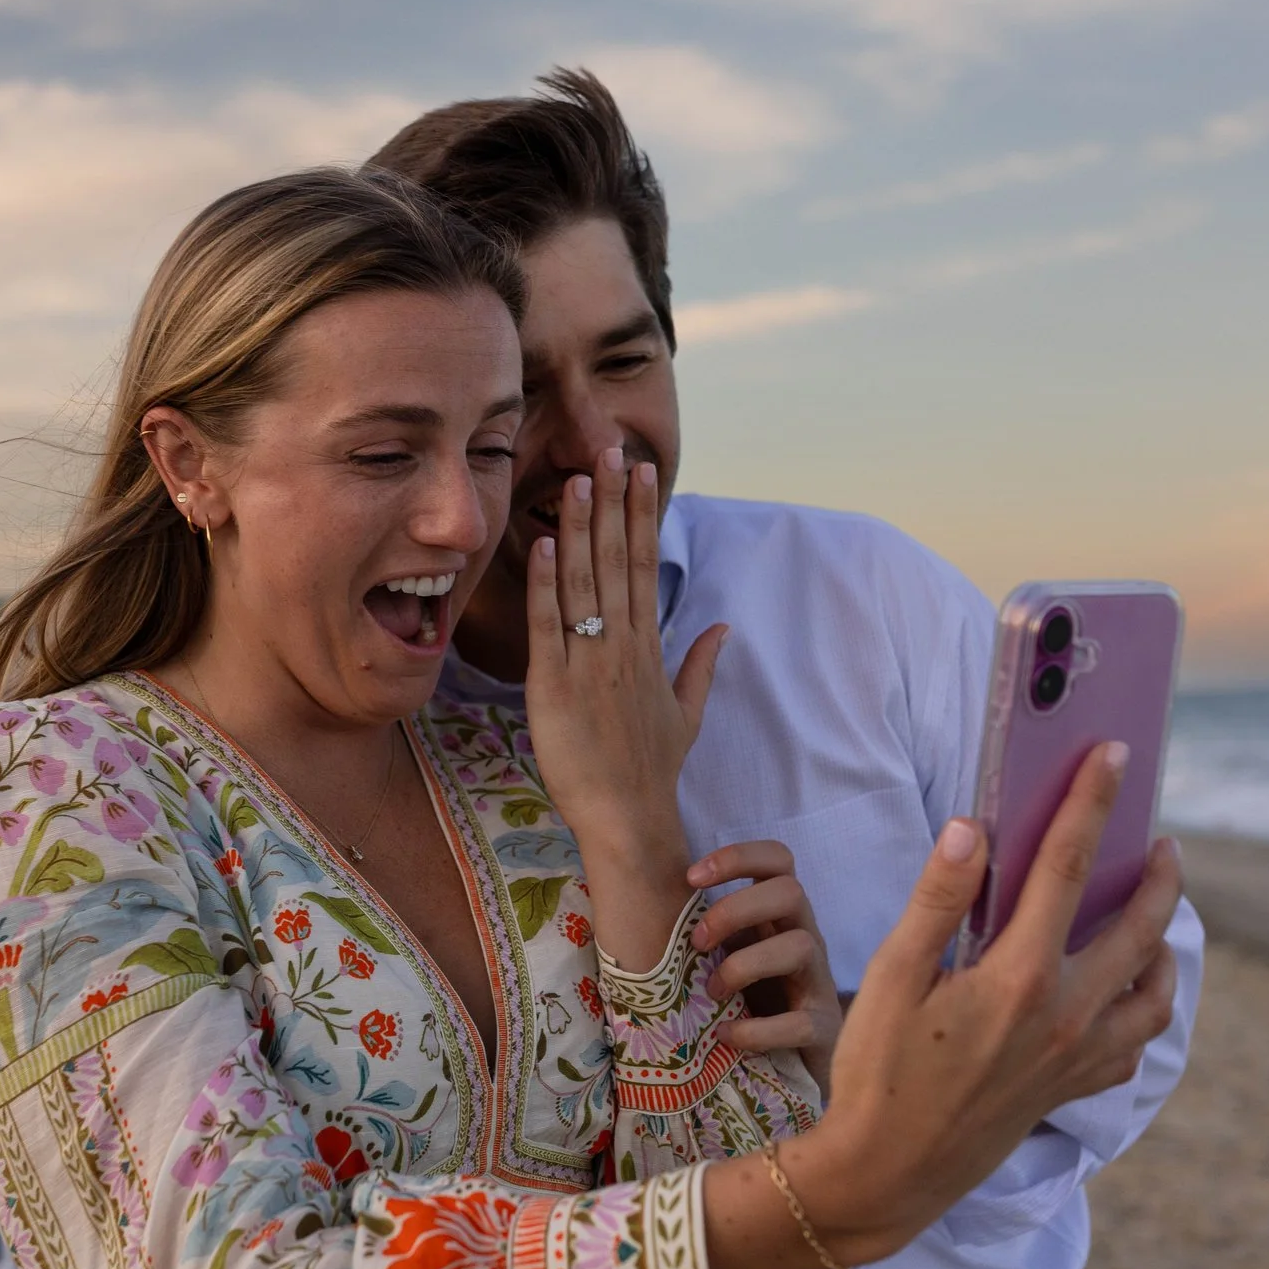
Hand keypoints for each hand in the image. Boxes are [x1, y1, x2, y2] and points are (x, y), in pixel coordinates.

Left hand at [523, 446, 725, 968]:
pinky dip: (546, 583)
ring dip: (581, 528)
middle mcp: (623, 648)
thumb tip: (723, 627)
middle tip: (609, 449)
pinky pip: (550, 625)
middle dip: (614, 503)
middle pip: (620, 561)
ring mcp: (590, 664)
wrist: (629, 818)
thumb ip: (701, 665)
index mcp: (650, 649)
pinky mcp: (555, 686)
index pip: (646, 566)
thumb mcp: (685, 713)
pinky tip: (545, 543)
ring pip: (585, 583)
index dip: (643, 516)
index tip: (641, 472)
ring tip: (577, 479)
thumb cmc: (651, 771)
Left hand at [689, 839, 841, 1086]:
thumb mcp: (728, 957)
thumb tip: (638, 917)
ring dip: (744, 965)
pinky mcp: (823, 1028)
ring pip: (799, 946)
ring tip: (713, 992)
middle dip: (735, 910)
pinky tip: (726, 1036)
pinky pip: (799, 1022)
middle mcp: (806, 938)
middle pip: (789, 891)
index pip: (778, 860)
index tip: (690, 878)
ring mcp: (819, 982)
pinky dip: (756, 1030)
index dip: (737, 856)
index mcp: (781, 917)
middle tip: (697, 943)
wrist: (795, 1062)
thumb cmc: (752, 1001)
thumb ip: (706, 936)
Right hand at [783, 742, 1182, 1268]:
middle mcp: (1066, 1016)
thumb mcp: (890, 976)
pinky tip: (1124, 995)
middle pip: (1140, 929)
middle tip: (1163, 844)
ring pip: (1155, 995)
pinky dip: (1143, 1011)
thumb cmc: (877, 1071)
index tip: (1115, 758)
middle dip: (1159, 877)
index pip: (1067, 866)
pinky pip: (1134, 1045)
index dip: (1092, 803)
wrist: (887, 1172)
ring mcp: (1077, 1059)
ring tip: (1156, 919)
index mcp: (1020, 977)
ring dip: (1164, 948)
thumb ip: (937, 900)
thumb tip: (974, 829)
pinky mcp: (1072, 1091)